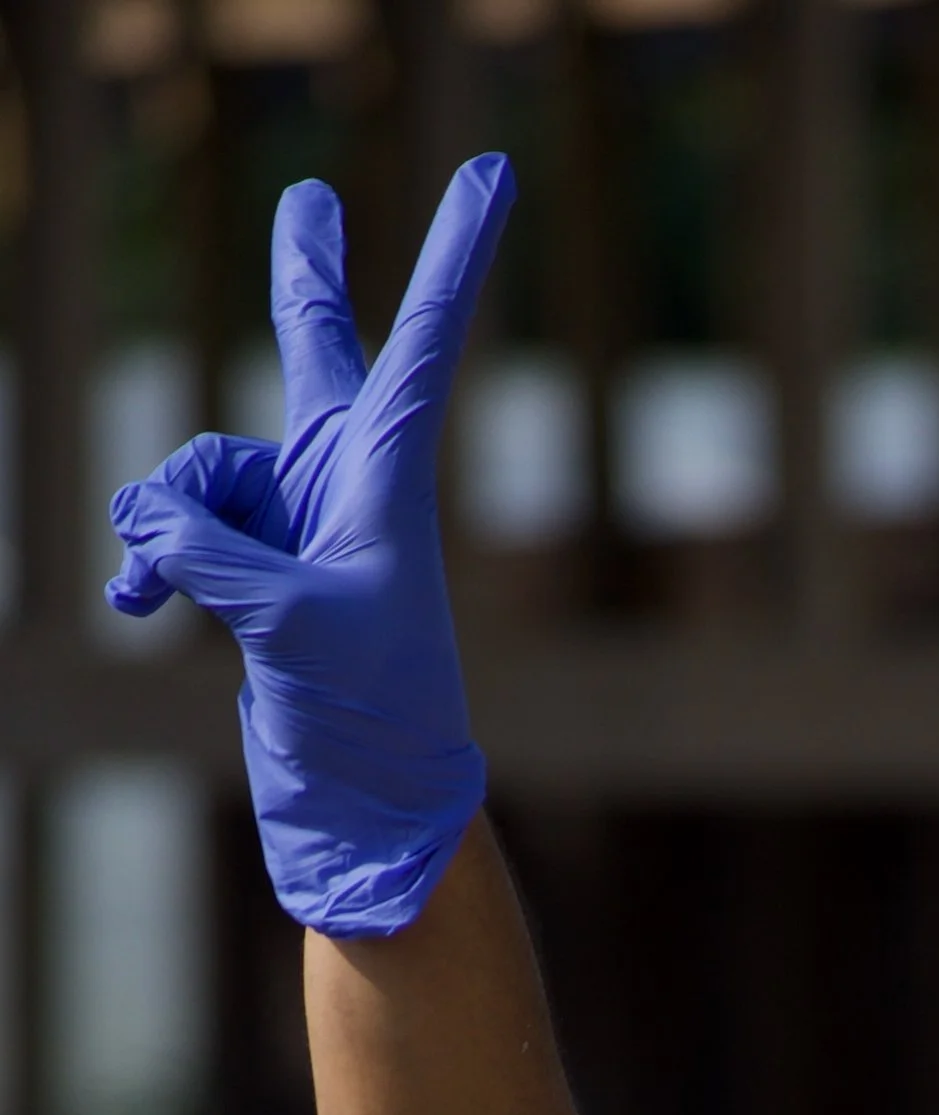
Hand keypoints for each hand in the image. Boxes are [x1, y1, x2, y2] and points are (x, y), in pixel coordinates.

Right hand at [106, 156, 514, 937]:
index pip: (421, 340)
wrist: (368, 807)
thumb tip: (146, 515)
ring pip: (201, 470)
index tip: (493, 173)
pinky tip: (136, 600)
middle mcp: (348, 483)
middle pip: (313, 353)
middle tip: (312, 199)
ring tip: (166, 590)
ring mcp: (297, 523)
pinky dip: (151, 556)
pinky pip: (176, 526)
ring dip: (171, 521)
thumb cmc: (370, 720)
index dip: (452, 253)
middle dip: (302, 281)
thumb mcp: (287, 626)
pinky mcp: (256, 568)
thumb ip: (211, 551)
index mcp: (392, 476)